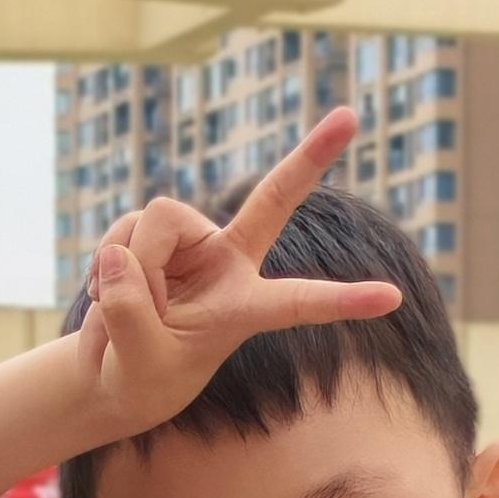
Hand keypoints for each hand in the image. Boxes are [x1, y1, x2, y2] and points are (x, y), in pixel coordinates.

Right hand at [71, 108, 401, 440]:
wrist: (111, 373)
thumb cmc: (140, 382)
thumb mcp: (139, 365)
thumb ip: (131, 314)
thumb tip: (118, 256)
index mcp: (246, 308)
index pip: (301, 300)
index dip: (343, 299)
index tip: (393, 298)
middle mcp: (229, 263)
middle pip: (272, 198)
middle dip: (312, 156)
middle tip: (352, 115)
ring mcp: (193, 242)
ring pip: (157, 221)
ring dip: (129, 269)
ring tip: (128, 312)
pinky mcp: (154, 232)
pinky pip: (124, 228)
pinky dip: (105, 262)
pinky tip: (106, 291)